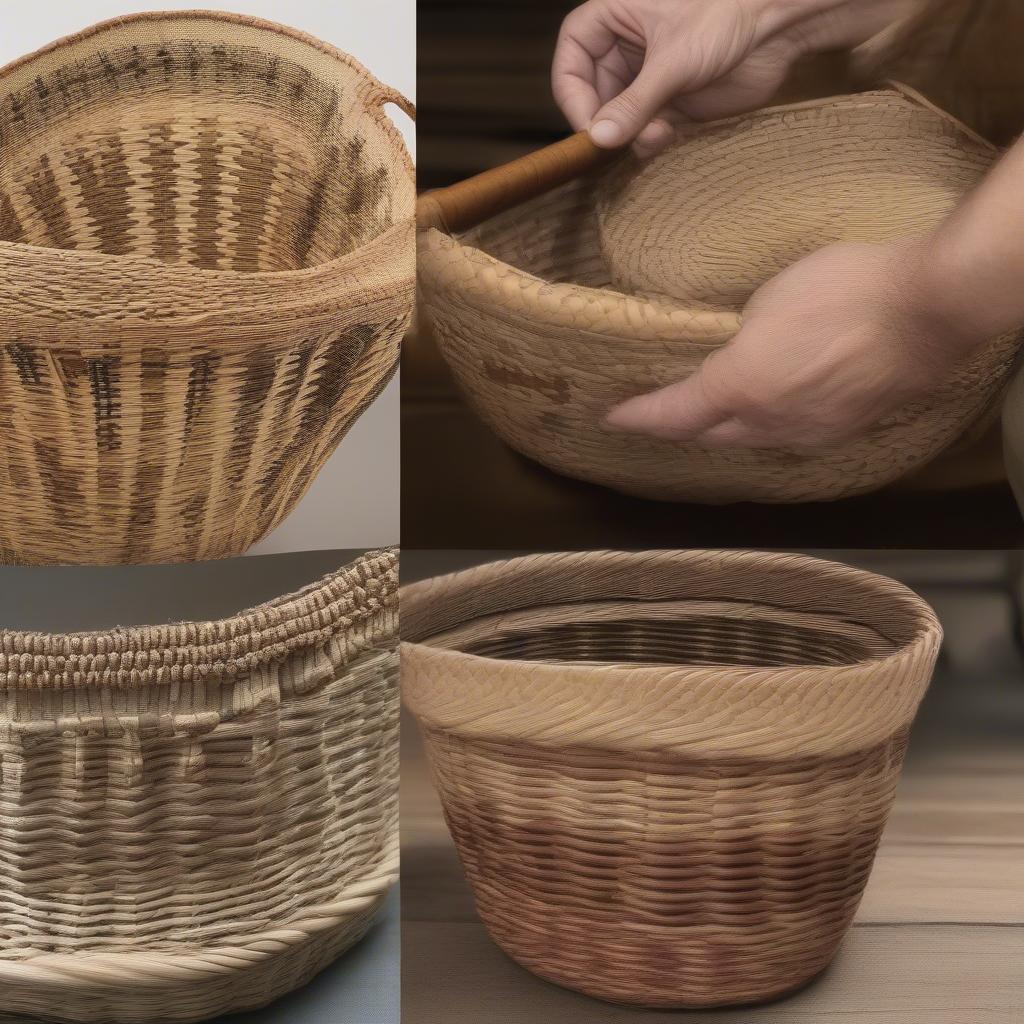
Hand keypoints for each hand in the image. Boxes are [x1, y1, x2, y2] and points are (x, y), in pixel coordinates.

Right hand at [553, 0, 919, 154]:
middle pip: (590, 92)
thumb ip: (634, 102)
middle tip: (619, 141)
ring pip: (616, 117)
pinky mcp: (668, 102)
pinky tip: (666, 136)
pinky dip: (648, 140)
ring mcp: (646, 76)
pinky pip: (642, 129)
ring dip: (629, 135)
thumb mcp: (674, 59)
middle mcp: (626, 47)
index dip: (572, 91)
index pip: (572, 54)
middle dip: (605, 120)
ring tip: (655, 136)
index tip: (587, 123)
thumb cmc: (727, 14)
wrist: (780, 26)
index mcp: (615, 16)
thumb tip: (599, 139)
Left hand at [605, 239, 983, 449]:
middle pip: (708, 435)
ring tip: (711, 414)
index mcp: (740, 386)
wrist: (928, 309)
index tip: (612, 417)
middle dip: (680, 427)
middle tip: (660, 412)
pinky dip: (766, 427)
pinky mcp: (840, 432)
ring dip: (725, 429)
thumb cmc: (846, 287)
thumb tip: (739, 350)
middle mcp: (767, 423)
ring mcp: (806, 433)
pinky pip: (788, 437)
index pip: (674, 414)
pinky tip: (768, 413)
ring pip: (750, 440)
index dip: (639, 417)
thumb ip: (742, 333)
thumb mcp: (773, 296)